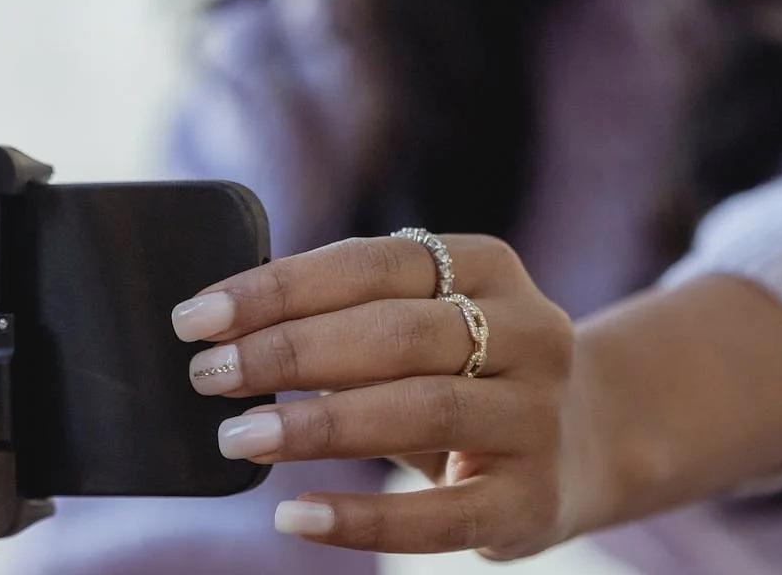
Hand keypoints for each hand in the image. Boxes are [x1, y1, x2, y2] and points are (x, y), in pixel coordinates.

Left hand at [169, 233, 616, 559]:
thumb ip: (348, 315)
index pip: (371, 263)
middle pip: (395, 333)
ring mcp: (537, 416)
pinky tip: (294, 516)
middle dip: (288, 352)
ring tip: (237, 437)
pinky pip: (440, 514)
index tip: (197, 317)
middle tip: (208, 376)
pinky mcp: (532, 499)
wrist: (584, 442)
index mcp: (488, 267)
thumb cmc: (464, 372)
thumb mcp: (426, 322)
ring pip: (420, 409)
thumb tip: (223, 329)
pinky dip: (361, 517)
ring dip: (317, 424)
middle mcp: (528, 331)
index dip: (278, 288)